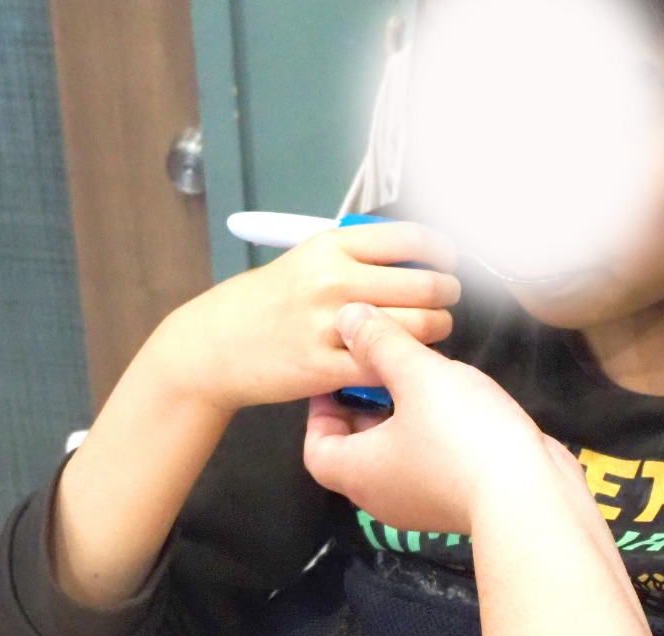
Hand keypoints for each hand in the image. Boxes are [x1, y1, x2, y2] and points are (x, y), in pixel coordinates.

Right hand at [155, 224, 460, 414]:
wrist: (214, 346)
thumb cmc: (264, 304)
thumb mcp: (305, 260)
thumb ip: (356, 258)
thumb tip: (416, 261)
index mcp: (330, 246)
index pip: (410, 239)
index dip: (442, 252)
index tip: (449, 262)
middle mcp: (332, 281)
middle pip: (423, 285)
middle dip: (446, 295)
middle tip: (447, 300)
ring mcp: (328, 326)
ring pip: (415, 327)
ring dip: (436, 329)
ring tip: (433, 329)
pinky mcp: (324, 368)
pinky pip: (385, 366)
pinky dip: (404, 364)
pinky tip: (405, 360)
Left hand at [301, 303, 551, 534]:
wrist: (529, 495)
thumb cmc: (462, 436)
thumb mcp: (418, 375)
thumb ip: (381, 343)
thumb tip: (349, 317)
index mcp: (357, 473)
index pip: (316, 449)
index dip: (320, 412)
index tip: (339, 378)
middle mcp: (381, 496)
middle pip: (355, 450)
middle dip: (364, 407)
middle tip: (380, 369)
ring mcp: (420, 504)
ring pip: (394, 455)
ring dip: (400, 418)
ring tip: (421, 378)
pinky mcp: (455, 502)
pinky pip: (428, 464)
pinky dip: (430, 434)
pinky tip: (456, 403)